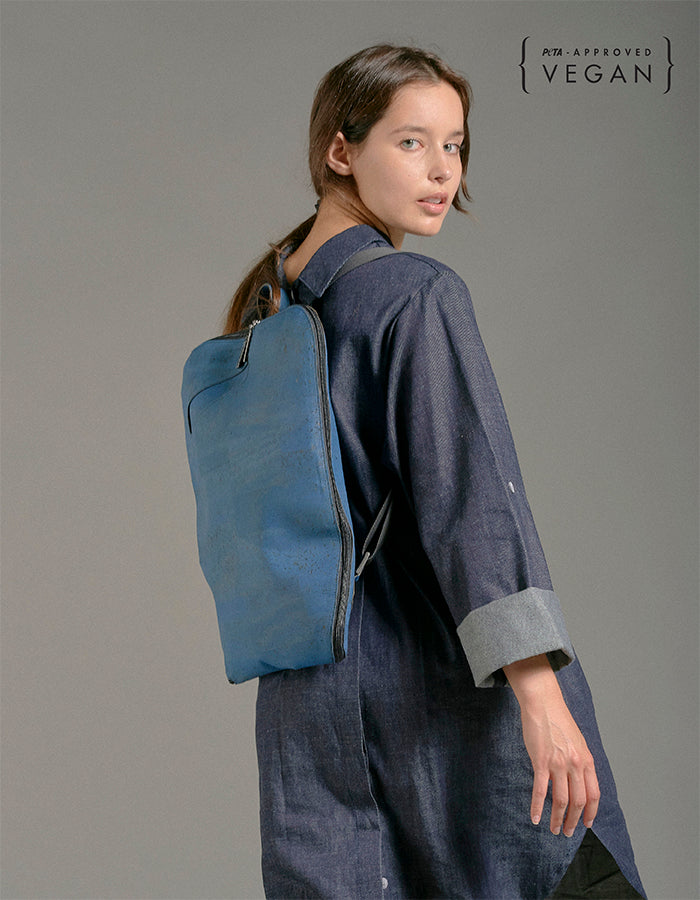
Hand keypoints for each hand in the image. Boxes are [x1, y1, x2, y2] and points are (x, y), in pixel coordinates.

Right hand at [503, 655, 599, 836]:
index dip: (591, 812)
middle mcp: (576, 764)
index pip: (594, 794)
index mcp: (587, 760)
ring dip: (557, 819)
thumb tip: (576, 781)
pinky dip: (537, 807)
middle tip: (567, 831)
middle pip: (578, 801)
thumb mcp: (576, 742)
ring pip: (561, 800)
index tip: (586, 824)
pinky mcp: (541, 761)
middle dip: (573, 820)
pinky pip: (540, 790)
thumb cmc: (558, 719)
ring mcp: (558, 763)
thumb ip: (579, 761)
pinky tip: (535, 818)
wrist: (543, 702)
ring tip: (554, 829)